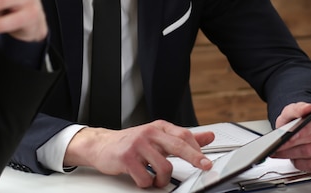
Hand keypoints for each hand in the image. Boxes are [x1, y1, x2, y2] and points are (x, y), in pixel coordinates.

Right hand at [64, 120, 214, 187]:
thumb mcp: (158, 137)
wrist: (102, 145)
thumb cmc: (132, 143)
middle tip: (205, 167)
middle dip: (195, 158)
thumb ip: (183, 138)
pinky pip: (145, 178)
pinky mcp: (127, 158)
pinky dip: (147, 183)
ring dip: (163, 180)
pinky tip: (143, 178)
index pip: (184, 135)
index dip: (198, 149)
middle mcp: (150, 133)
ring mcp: (138, 144)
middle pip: (178, 146)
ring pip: (164, 167)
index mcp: (159, 127)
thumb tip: (209, 137)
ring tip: (156, 179)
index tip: (207, 161)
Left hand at [271, 102, 310, 172]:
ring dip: (292, 153)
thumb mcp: (292, 110)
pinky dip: (300, 163)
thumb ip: (297, 108)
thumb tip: (307, 108)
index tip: (289, 136)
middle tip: (278, 146)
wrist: (302, 129)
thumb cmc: (299, 120)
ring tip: (280, 152)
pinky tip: (292, 159)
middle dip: (292, 143)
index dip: (303, 130)